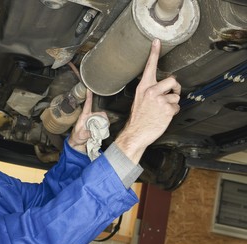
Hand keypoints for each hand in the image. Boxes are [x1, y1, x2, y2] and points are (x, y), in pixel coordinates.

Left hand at [68, 89, 108, 152]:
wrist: (77, 142)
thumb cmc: (77, 137)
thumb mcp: (80, 136)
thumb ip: (87, 134)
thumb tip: (93, 132)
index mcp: (84, 116)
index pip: (87, 105)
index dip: (89, 97)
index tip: (89, 89)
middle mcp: (89, 117)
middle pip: (100, 113)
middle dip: (103, 118)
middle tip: (102, 126)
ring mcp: (93, 121)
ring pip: (103, 118)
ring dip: (104, 124)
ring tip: (99, 131)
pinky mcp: (96, 125)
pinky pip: (103, 124)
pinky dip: (104, 128)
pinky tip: (101, 132)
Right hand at [115, 39, 180, 163]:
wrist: (135, 133)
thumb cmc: (138, 118)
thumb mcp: (139, 100)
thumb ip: (150, 92)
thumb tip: (165, 90)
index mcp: (143, 87)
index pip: (149, 66)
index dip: (154, 53)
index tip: (157, 41)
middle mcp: (151, 91)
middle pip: (173, 81)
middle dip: (175, 89)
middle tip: (171, 95)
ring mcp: (160, 100)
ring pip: (176, 97)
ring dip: (172, 105)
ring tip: (161, 111)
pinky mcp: (167, 109)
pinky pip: (177, 108)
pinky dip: (172, 113)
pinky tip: (163, 117)